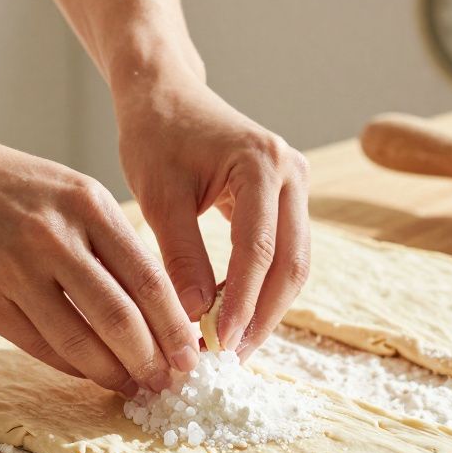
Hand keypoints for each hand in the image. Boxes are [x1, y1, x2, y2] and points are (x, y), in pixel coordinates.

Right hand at [0, 125, 199, 394]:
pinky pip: (41, 346)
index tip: (191, 355)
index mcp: (87, 205)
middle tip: (168, 383)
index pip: (150, 280)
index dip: (175, 328)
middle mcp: (55, 237)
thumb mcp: (66, 189)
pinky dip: (73, 367)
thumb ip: (108, 240)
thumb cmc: (1, 183)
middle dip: (153, 360)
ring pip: (82, 341)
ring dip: (115, 374)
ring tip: (134, 387)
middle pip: (122, 318)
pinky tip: (91, 375)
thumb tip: (156, 305)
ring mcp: (15, 270)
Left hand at [114, 76, 310, 358]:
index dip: (240, 303)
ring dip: (266, 309)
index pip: (257, 249)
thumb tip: (193, 317)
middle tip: (232, 358)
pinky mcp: (286, 199)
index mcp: (262, 164)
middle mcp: (292, 173)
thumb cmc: (156, 135)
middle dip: (263, 316)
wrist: (166, 94)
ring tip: (233, 347)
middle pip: (291, 263)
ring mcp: (295, 186)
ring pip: (293, 263)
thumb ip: (179, 254)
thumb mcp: (158, 195)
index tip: (220, 344)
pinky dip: (261, 288)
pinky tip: (233, 317)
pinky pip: (282, 253)